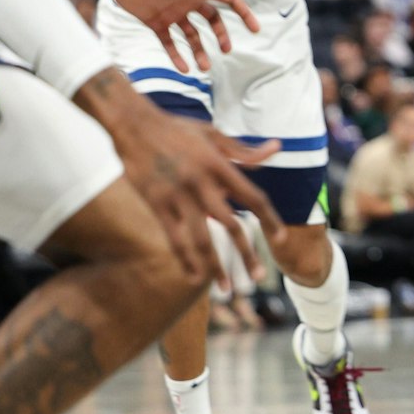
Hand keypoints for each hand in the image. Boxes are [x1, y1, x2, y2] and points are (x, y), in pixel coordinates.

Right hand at [85, 77, 285, 291]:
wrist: (134, 126)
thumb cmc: (177, 129)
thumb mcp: (214, 135)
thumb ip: (245, 150)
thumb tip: (276, 149)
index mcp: (220, 166)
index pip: (253, 197)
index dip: (269, 219)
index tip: (280, 239)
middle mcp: (202, 184)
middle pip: (231, 225)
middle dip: (247, 253)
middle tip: (259, 276)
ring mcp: (178, 196)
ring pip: (202, 239)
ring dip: (216, 266)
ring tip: (228, 288)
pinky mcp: (157, 204)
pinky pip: (174, 238)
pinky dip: (185, 259)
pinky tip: (194, 277)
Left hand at [104, 0, 258, 72]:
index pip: (229, 2)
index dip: (243, 15)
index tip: (255, 30)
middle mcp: (189, 2)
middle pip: (211, 21)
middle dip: (220, 36)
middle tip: (226, 51)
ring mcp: (173, 13)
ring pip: (191, 35)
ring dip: (199, 51)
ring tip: (204, 68)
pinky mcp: (156, 23)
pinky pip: (169, 42)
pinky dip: (176, 56)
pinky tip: (184, 69)